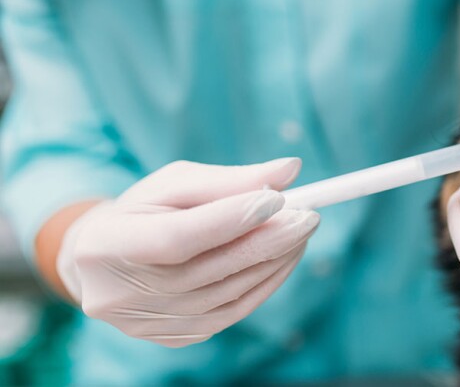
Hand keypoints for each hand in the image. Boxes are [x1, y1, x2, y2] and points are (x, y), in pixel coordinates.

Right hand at [57, 158, 318, 346]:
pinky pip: (232, 312)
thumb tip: (290, 169)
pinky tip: (284, 258)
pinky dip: (265, 284)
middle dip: (268, 241)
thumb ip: (231, 180)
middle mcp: (122, 294)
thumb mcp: (175, 184)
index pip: (177, 238)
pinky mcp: (174, 338)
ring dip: (274, 262)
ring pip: (228, 295)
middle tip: (309, 216)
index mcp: (107, 244)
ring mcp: (148, 323)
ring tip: (301, 231)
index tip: (278, 199)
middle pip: (209, 270)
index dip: (230, 220)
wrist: (102, 262)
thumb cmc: (144, 211)